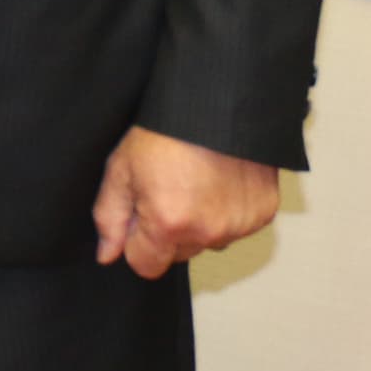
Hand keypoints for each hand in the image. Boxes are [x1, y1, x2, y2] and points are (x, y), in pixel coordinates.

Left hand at [91, 126, 279, 278]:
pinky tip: (218, 182)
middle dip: (166, 231)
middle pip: (178, 254)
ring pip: (208, 241)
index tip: (138, 216)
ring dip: (198, 223)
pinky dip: (226, 212)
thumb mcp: (121, 169)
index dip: (136, 243)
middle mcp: (209, 232)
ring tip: (193, 182)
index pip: (146, 266)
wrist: (216, 105)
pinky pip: (236, 227)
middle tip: (165, 190)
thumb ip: (110, 217)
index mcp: (169, 225)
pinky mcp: (264, 213)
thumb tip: (107, 255)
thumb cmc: (164, 132)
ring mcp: (240, 225)